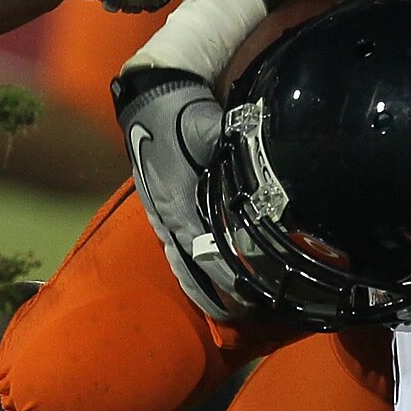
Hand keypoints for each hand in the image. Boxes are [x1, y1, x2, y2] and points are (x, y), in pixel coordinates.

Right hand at [117, 67, 246, 314]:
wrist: (151, 96)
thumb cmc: (182, 113)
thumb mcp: (208, 128)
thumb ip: (231, 149)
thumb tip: (258, 162)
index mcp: (178, 202)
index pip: (205, 253)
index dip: (230, 278)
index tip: (253, 297)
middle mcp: (167, 216)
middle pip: (192, 269)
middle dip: (219, 295)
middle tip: (249, 314)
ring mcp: (161, 216)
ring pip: (181, 265)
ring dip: (204, 290)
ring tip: (231, 311)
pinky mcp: (162, 211)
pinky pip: (175, 252)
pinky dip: (190, 274)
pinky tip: (204, 288)